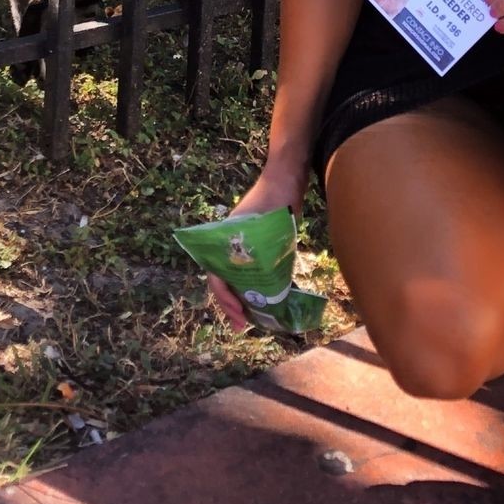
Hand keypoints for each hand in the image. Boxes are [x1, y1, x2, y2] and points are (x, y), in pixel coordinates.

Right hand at [205, 153, 310, 332]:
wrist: (286, 178)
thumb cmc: (274, 198)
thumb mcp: (265, 226)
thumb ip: (259, 250)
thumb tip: (259, 285)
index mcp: (224, 240)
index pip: (216, 276)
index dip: (225, 298)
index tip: (239, 314)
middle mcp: (230, 245)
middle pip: (224, 280)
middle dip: (231, 305)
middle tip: (243, 326)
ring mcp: (243, 246)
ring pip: (235, 278)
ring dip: (241, 299)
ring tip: (250, 319)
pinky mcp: (258, 246)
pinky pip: (250, 272)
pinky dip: (254, 288)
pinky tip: (264, 300)